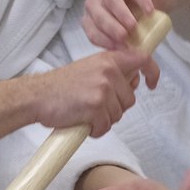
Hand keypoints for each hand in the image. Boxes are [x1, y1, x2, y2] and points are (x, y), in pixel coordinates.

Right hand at [29, 50, 151, 136]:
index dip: (152, 72)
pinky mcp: (96, 106)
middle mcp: (108, 72)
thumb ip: (111, 72)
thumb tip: (133, 81)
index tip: (152, 84)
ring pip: (118, 114)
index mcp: (108, 60)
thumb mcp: (89, 68)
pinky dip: (95, 130)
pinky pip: (106, 126)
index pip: (142, 59)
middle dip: (115, 108)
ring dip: (104, 120)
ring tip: (85, 113)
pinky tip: (83, 123)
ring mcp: (103, 89)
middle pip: (130, 99)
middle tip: (94, 105)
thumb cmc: (60, 86)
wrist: (38, 96)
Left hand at [82, 0, 172, 50]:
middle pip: (98, 14)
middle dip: (110, 27)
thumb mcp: (132, 35)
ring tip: (133, 26)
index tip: (117, 49)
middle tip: (123, 38)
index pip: (91, 29)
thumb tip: (130, 67)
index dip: (102, 40)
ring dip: (121, 14)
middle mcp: (96, 0)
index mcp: (93, 17)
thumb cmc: (142, 18)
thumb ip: (127, 46)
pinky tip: (149, 10)